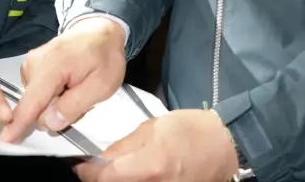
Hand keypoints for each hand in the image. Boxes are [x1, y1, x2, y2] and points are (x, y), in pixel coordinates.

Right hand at [0, 16, 125, 142]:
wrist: (100, 31)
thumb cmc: (104, 57)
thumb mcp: (101, 86)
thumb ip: (74, 105)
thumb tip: (49, 123)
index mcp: (51, 67)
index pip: (32, 101)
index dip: (19, 122)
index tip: (6, 138)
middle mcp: (34, 64)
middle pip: (35, 105)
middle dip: (55, 111)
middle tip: (80, 98)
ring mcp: (31, 63)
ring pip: (37, 101)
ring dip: (55, 104)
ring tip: (76, 89)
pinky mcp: (32, 66)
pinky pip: (38, 93)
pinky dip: (52, 95)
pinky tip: (67, 85)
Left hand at [74, 110, 239, 181]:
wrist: (225, 145)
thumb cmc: (192, 130)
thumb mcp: (153, 127)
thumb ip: (124, 146)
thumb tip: (101, 158)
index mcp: (149, 165)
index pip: (105, 177)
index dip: (86, 172)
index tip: (79, 165)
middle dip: (99, 179)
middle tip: (93, 168)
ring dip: (115, 181)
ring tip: (112, 170)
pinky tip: (130, 175)